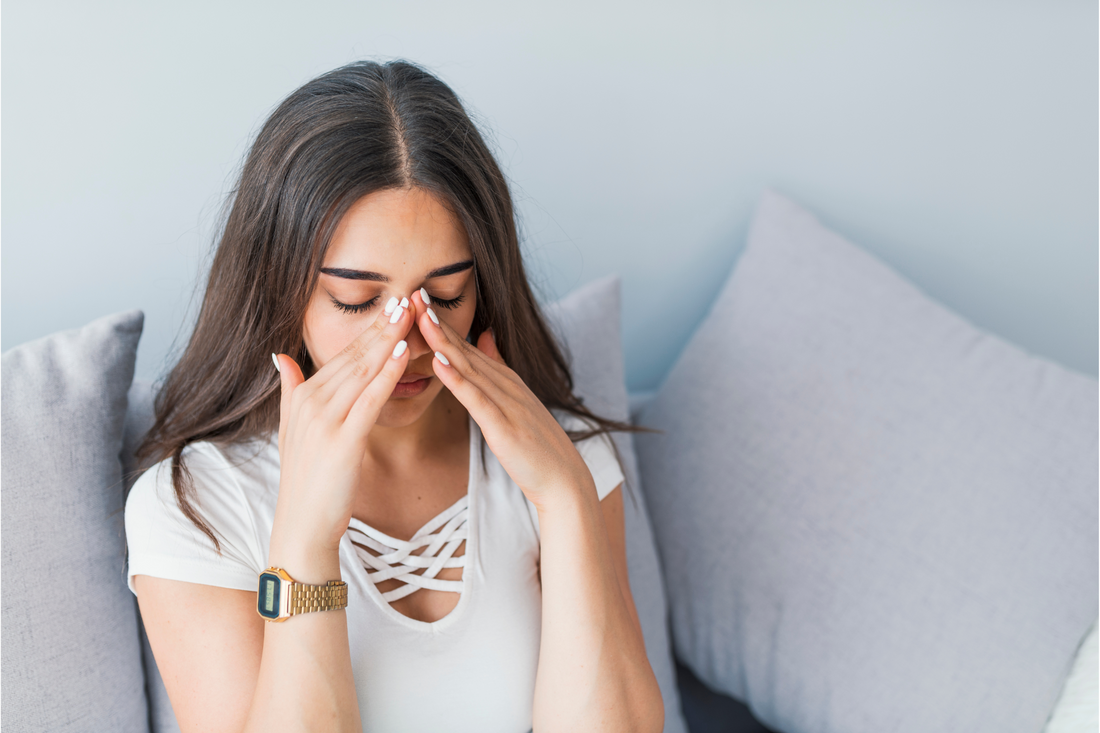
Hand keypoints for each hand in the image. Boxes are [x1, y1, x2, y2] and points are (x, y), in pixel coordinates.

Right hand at [271, 296, 418, 552]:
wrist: (302, 526)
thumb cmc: (307, 482)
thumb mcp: (293, 430)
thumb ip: (290, 389)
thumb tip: (281, 356)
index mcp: (304, 397)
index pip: (343, 355)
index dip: (370, 330)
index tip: (392, 305)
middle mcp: (311, 403)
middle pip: (354, 356)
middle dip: (382, 326)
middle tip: (407, 297)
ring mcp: (325, 421)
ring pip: (362, 371)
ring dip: (388, 341)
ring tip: (410, 314)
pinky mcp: (342, 441)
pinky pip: (369, 400)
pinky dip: (386, 375)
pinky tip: (402, 354)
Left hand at [411, 290, 593, 510]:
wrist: (563, 479)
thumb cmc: (536, 445)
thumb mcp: (516, 399)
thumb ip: (498, 366)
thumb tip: (484, 335)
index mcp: (504, 379)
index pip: (465, 346)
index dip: (440, 322)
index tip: (417, 297)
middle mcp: (505, 384)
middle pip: (463, 349)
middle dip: (436, 321)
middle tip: (413, 292)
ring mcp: (506, 404)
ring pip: (467, 367)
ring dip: (442, 341)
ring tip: (420, 317)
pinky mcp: (504, 427)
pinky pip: (476, 400)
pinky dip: (457, 379)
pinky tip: (438, 362)